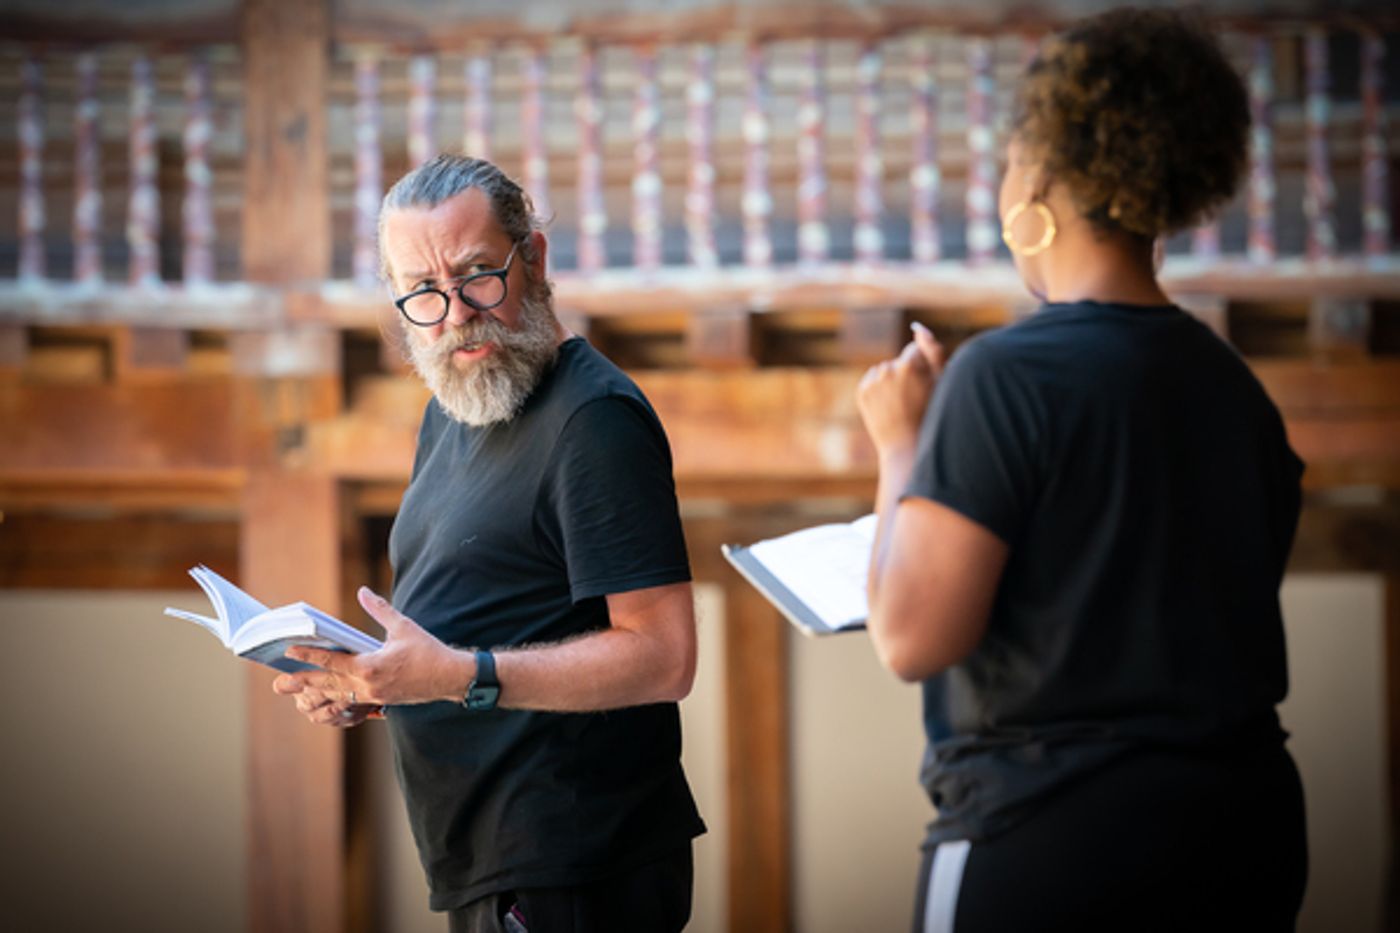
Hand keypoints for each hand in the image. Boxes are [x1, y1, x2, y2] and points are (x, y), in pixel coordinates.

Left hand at [271, 586, 472, 719]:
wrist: (450, 678)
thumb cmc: (429, 651)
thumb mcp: (403, 627)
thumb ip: (379, 609)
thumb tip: (362, 591)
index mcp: (370, 666)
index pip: (332, 661)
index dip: (308, 656)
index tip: (288, 652)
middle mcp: (367, 685)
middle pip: (327, 685)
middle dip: (302, 683)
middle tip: (279, 684)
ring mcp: (373, 697)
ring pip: (337, 697)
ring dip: (315, 695)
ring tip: (295, 695)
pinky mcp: (380, 702)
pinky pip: (351, 704)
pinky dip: (335, 702)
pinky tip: (325, 700)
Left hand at [857, 322, 943, 455]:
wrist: (906, 445)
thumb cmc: (931, 412)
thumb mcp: (940, 381)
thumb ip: (932, 350)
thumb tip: (917, 326)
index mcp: (908, 365)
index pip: (915, 350)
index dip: (922, 367)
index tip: (924, 386)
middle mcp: (887, 370)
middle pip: (899, 361)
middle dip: (907, 374)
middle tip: (913, 399)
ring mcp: (872, 381)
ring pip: (886, 370)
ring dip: (893, 381)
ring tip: (901, 403)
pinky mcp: (862, 391)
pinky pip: (873, 380)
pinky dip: (880, 389)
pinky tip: (889, 405)